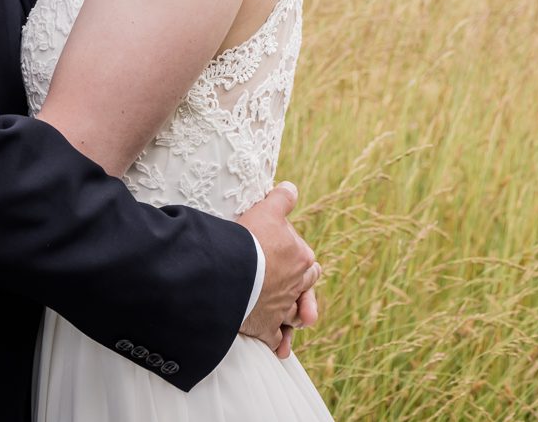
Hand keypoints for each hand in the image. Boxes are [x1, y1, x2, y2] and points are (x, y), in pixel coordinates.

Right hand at [234, 181, 320, 351]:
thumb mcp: (267, 210)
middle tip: (298, 289)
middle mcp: (296, 285)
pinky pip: (277, 339)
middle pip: (307, 287)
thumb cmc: (250, 239)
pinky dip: (280, 344)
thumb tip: (291, 188)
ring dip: (295, 317)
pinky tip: (281, 349)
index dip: (296, 256)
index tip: (283, 254)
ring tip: (297, 320)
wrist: (231, 271)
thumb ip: (282, 199)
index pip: (307, 258)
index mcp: (302, 258)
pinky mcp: (266, 327)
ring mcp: (282, 308)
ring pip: (296, 315)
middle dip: (303, 288)